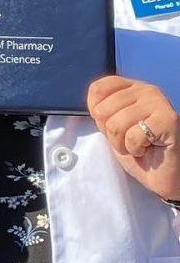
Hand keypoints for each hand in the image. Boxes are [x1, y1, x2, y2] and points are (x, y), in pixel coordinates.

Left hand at [87, 75, 179, 200]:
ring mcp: (159, 102)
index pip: (97, 89)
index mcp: (131, 87)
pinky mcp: (169, 120)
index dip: (95, 112)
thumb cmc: (138, 149)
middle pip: (102, 110)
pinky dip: (135, 149)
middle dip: (110, 133)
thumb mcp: (113, 124)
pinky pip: (133, 136)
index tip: (109, 125)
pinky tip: (148, 148)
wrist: (163, 174)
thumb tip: (93, 106)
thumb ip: (103, 109)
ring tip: (138, 145)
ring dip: (122, 144)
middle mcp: (146, 90)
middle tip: (128, 140)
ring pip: (115, 124)